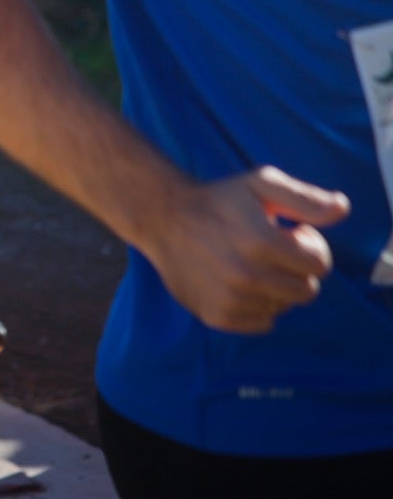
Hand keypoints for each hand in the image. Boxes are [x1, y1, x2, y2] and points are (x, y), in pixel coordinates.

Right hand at [139, 166, 348, 333]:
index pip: (319, 265)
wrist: (162, 218)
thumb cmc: (219, 199)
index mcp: (262, 242)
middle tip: (270, 251)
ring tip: (250, 263)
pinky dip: (257, 306)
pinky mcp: (216, 316)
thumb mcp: (261, 183)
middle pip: (306, 291)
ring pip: (283, 307)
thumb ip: (305, 198)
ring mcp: (230, 299)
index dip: (309, 246)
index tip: (288, 233)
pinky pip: (262, 323)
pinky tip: (237, 283)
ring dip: (275, 287)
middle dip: (296, 270)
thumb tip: (342, 209)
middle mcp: (246, 275)